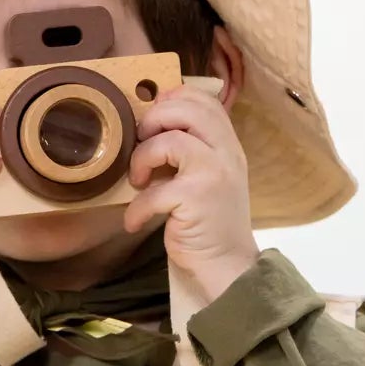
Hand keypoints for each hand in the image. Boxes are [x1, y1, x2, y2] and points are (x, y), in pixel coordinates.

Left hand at [123, 84, 259, 302]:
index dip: (173, 99)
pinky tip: (136, 221)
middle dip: (154, 121)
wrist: (228, 266)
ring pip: (170, 141)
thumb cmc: (210, 224)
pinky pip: (154, 190)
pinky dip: (138, 207)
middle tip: (142, 145)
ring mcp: (213, 174)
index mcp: (228, 146)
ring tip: (138, 182)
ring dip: (142, 158)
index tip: (153, 121)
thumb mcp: (210, 178)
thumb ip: (193, 151)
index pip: (205, 101)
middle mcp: (226, 154)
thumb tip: (152, 127)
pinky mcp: (195, 199)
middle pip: (188, 110)